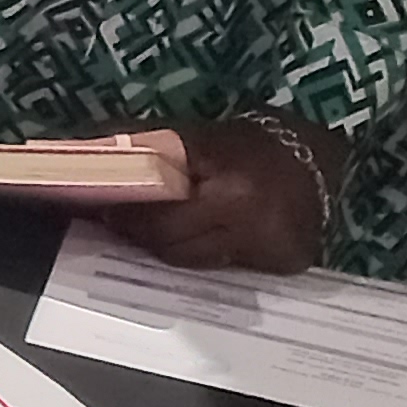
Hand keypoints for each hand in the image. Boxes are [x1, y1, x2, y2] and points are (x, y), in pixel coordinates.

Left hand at [110, 117, 330, 273]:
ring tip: (159, 229)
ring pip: (195, 261)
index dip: (127, 216)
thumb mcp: (196, 140)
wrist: (314, 152)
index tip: (104, 212)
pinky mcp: (287, 262)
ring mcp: (270, 246)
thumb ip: (149, 157)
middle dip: (142, 234)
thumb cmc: (245, 143)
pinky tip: (207, 236)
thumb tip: (92, 160)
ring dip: (172, 246)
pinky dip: (210, 253)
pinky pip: (228, 266)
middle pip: (172, 245)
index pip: (159, 216)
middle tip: (121, 223)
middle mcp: (249, 219)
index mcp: (225, 182)